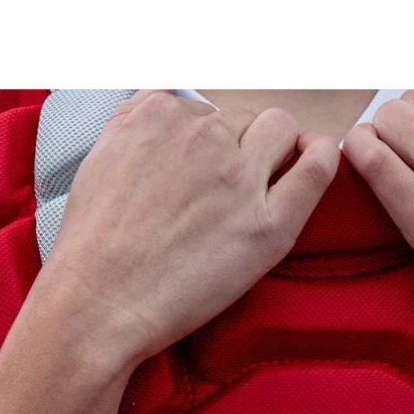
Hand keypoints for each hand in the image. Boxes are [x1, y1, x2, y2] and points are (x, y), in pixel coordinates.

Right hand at [32, 91, 339, 373]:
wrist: (97, 305)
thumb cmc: (93, 246)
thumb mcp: (102, 156)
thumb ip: (137, 122)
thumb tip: (170, 108)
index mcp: (160, 113)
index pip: (206, 109)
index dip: (209, 142)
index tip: (203, 170)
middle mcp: (202, 135)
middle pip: (245, 119)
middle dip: (241, 147)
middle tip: (225, 191)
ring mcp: (238, 178)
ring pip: (280, 131)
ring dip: (278, 150)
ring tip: (265, 185)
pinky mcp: (267, 225)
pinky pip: (317, 168)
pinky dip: (321, 158)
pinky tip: (314, 161)